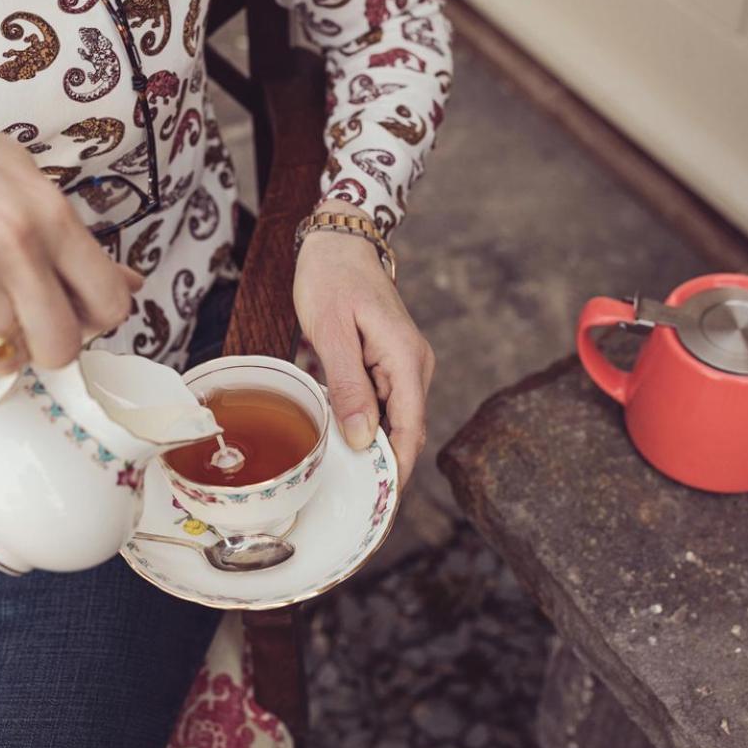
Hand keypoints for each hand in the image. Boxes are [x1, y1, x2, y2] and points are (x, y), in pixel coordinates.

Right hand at [0, 67, 140, 374]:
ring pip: (3, 356)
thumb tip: (128, 284)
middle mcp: (10, 243)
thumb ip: (71, 238)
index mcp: (48, 211)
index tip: (74, 312)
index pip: (108, 302)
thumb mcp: (19, 177)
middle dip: (44, 345)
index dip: (95, 319)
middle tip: (21, 321)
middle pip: (61, 347)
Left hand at [293, 200, 433, 479]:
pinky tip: (344, 443)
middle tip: (352, 505)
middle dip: (383, 468)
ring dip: (373, 449)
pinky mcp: (391, 363)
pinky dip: (368, 426)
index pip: (410, 431)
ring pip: (394, 421)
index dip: (397, 472)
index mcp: (406, 360)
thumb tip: (364, 439)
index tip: (379, 506)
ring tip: (344, 483)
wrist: (340, 240)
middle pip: (405, 432)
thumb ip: (348, 385)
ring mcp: (405, 365)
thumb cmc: (332, 278)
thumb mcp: (332, 331)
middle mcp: (415, 366)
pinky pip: (384, 404)